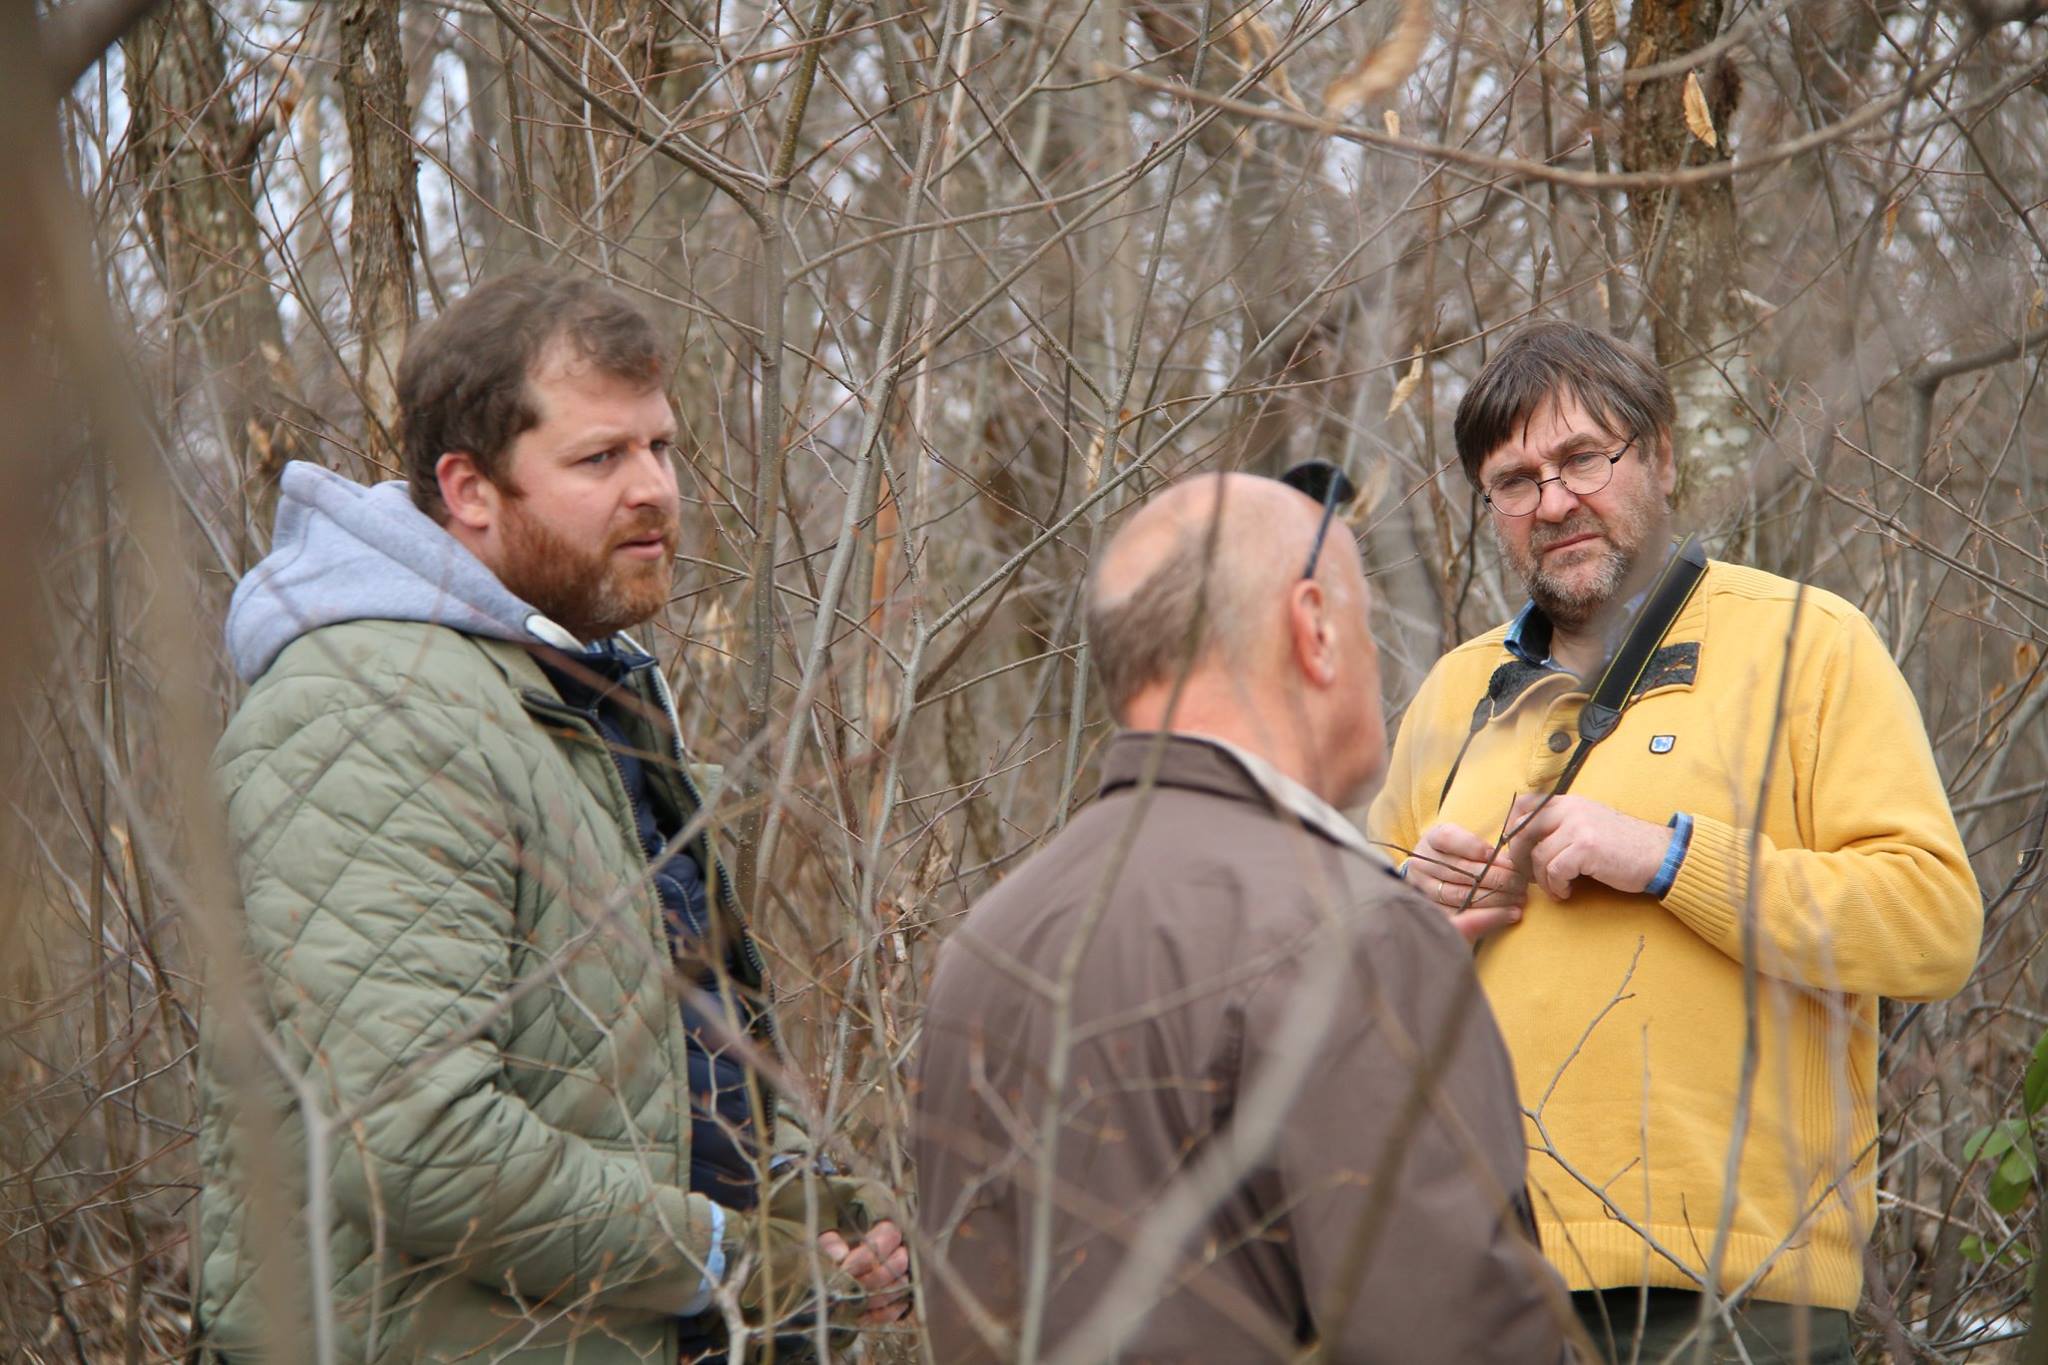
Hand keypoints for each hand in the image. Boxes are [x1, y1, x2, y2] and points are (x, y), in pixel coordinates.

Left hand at [819, 1219, 911, 1324]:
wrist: (841, 1269)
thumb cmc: (836, 1247)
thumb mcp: (828, 1238)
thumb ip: (831, 1242)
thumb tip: (839, 1255)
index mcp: (887, 1230)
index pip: (889, 1236)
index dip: (868, 1254)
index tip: (844, 1268)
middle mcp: (902, 1251)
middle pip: (899, 1263)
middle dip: (872, 1277)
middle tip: (848, 1286)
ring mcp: (905, 1276)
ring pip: (900, 1287)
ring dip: (874, 1296)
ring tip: (850, 1300)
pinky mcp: (901, 1300)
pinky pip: (896, 1310)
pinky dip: (877, 1315)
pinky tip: (858, 1315)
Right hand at [1406, 821, 1526, 943]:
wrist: (1436, 875)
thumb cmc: (1460, 855)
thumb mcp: (1466, 841)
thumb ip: (1482, 848)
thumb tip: (1511, 862)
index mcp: (1432, 840)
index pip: (1448, 839)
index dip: (1472, 847)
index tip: (1495, 855)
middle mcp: (1423, 865)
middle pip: (1459, 870)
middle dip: (1495, 877)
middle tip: (1520, 881)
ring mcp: (1425, 890)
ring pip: (1461, 895)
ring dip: (1495, 898)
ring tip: (1519, 898)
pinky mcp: (1433, 913)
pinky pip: (1462, 918)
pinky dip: (1488, 917)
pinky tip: (1509, 914)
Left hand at [1504, 794, 1670, 900]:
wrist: (1660, 855)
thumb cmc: (1623, 847)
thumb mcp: (1589, 825)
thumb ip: (1562, 825)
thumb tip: (1525, 843)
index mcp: (1569, 802)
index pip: (1524, 804)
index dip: (1511, 828)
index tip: (1516, 850)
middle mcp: (1571, 809)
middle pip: (1522, 830)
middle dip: (1519, 858)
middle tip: (1528, 876)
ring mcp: (1579, 826)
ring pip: (1538, 855)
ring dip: (1541, 879)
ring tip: (1556, 888)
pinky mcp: (1587, 847)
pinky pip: (1554, 870)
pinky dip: (1556, 886)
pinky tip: (1567, 892)